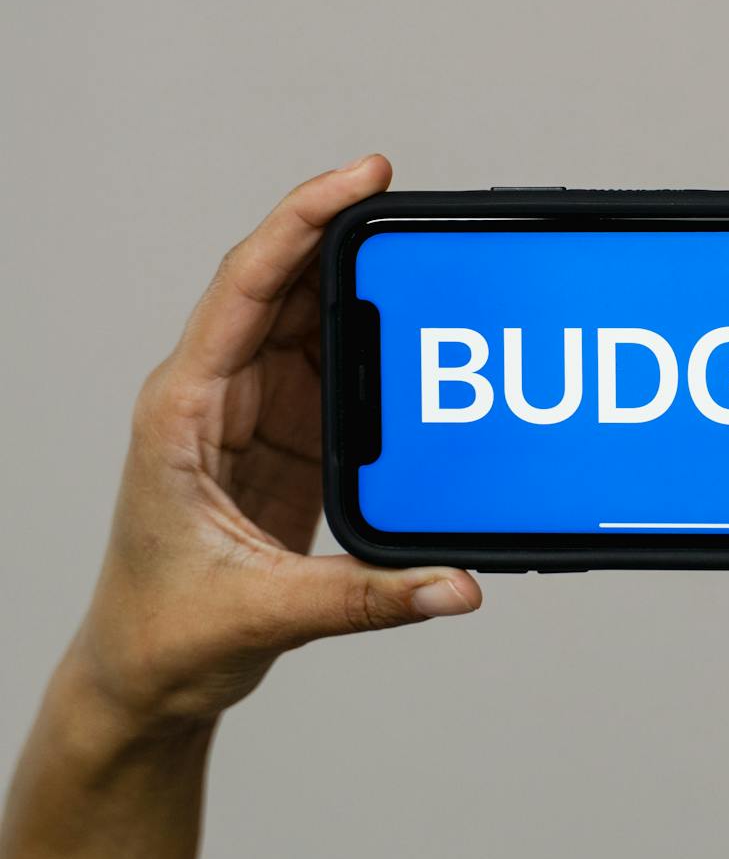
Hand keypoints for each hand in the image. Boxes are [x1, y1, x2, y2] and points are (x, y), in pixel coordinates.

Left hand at [68, 157, 480, 738]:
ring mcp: (254, 412)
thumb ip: (366, 598)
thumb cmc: (164, 634)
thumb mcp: (264, 614)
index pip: (247, 287)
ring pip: (312, 318)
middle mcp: (215, 394)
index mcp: (183, 408)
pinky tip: (418, 326)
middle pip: (284, 284)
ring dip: (364, 284)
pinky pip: (336, 366)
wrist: (146, 678)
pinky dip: (377, 341)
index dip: (303, 221)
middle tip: (411, 203)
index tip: (363, 179)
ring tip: (427, 255)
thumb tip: (452, 583)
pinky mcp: (288, 438)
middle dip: (344, 232)